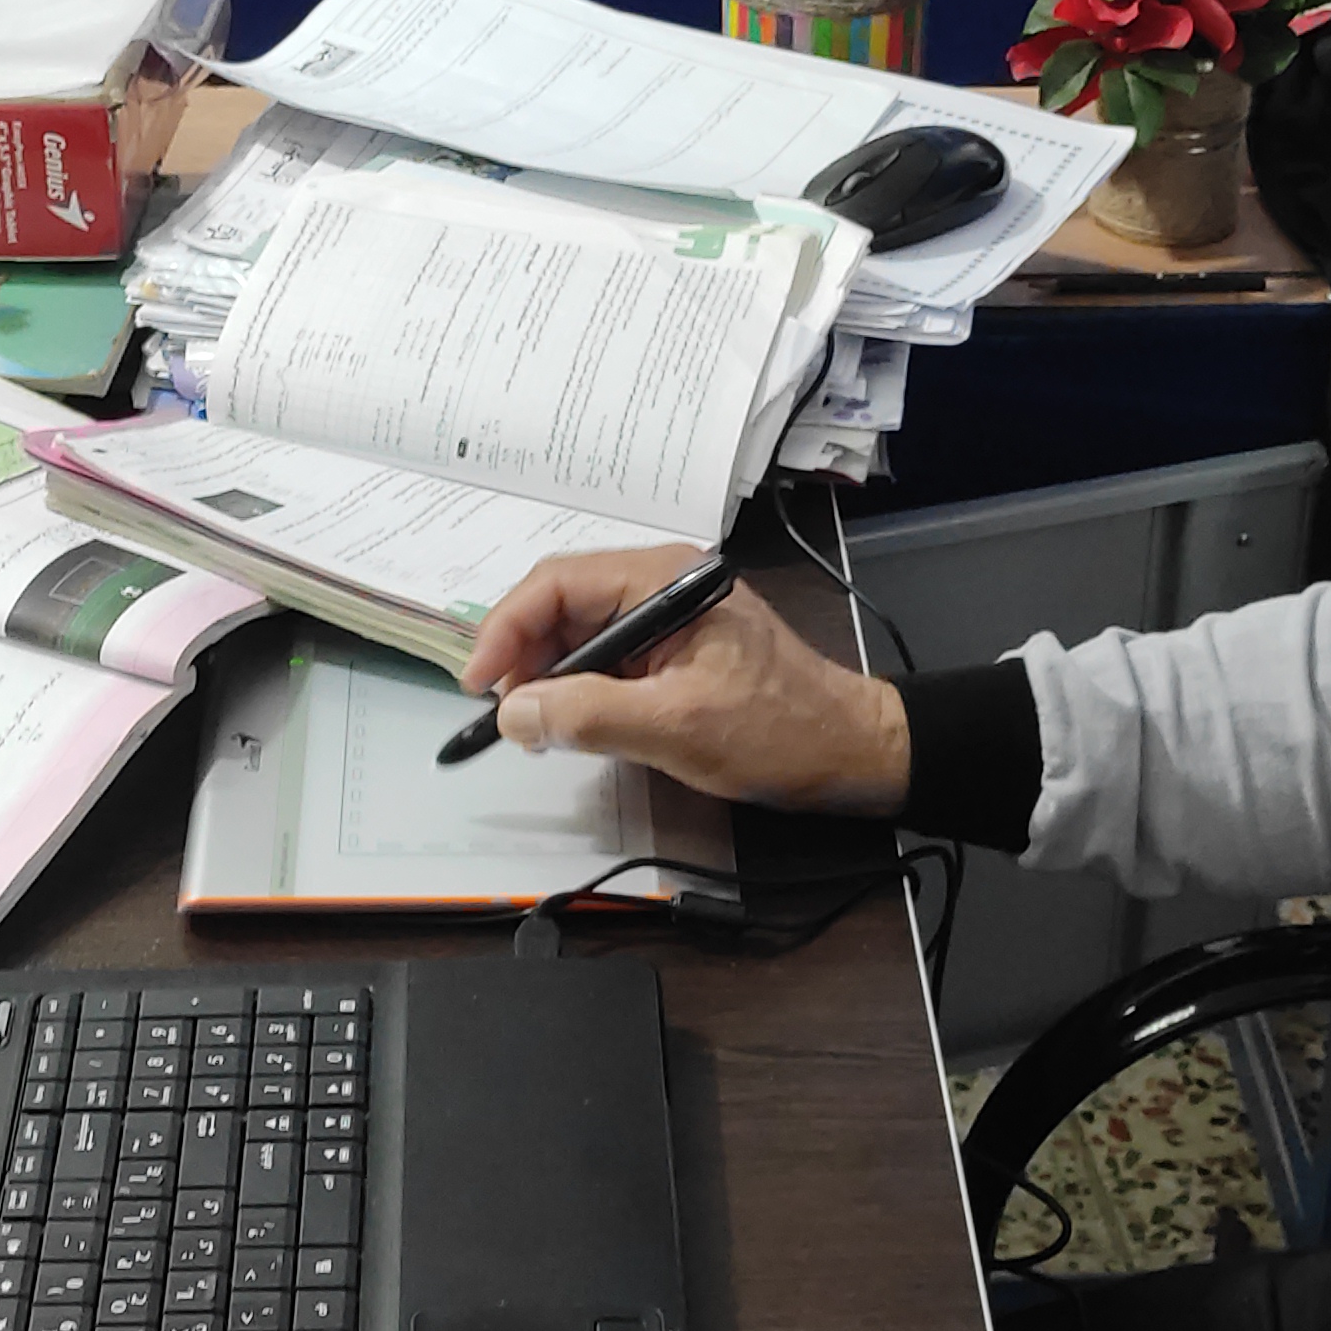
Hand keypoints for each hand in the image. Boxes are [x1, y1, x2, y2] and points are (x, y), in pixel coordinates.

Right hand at [462, 543, 909, 815]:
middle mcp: (662, 584)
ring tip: (537, 726)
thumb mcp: (678, 728)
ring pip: (580, 631)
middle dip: (524, 655)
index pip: (557, 583)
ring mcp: (669, 616)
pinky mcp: (675, 648)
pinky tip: (572, 722)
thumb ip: (589, 715)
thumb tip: (514, 710)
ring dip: (549, 675)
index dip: (506, 630)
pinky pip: (607, 655)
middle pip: (562, 603)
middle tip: (507, 715)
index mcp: (666, 580)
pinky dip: (579, 687)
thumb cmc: (780, 732)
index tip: (478, 684)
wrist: (852, 750)